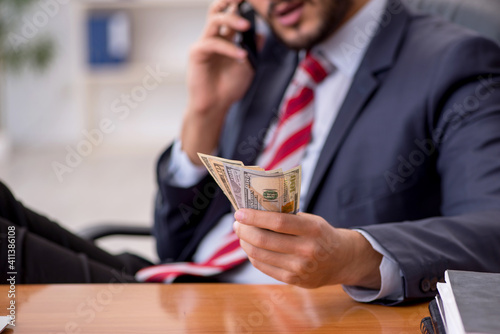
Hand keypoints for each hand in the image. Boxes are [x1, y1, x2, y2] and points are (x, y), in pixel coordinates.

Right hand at [181, 0, 255, 163]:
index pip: (230, 14)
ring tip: (247, 25)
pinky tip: (241, 55)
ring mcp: (204, 43)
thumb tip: (261, 32)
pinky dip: (229, 48)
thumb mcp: (249, 66)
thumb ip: (254, 48)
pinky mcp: (197, 53)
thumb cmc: (229, 88)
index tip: (253, 0)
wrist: (216, 106)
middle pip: (217, 9)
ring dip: (231, 19)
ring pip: (214, 19)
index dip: (239, 5)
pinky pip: (213, 43)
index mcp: (225, 38)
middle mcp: (213, 37)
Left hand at [233, 209, 382, 288]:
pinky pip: (263, 267)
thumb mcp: (311, 220)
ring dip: (245, 243)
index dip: (255, 217)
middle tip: (237, 224)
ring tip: (242, 235)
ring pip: (260, 255)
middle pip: (264, 240)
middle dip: (244, 231)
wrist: (342, 261)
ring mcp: (299, 268)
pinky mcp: (293, 280)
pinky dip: (253, 255)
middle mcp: (306, 250)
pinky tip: (251, 247)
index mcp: (312, 229)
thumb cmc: (321, 235)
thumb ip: (288, 217)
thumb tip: (255, 211)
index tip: (239, 212)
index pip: (277, 222)